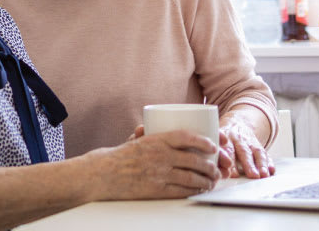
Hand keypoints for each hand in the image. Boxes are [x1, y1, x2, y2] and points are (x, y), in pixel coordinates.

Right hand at [80, 130, 220, 199]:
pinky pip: (182, 191)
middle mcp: (159, 156)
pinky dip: (194, 191)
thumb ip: (147, 135)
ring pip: (191, 177)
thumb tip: (150, 127)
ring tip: (211, 182)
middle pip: (194, 160)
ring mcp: (159, 174)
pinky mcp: (157, 190)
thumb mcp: (135, 141)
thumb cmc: (118, 158)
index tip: (213, 146)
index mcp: (155, 141)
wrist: (102, 175)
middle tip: (216, 169)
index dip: (203, 141)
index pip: (186, 137)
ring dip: (206, 181)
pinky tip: (199, 190)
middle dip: (210, 166)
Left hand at [218, 118, 273, 178]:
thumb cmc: (221, 138)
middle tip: (252, 175)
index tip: (231, 170)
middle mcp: (238, 139)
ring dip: (261, 164)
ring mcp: (250, 142)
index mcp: (225, 137)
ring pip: (256, 152)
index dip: (228, 158)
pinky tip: (271, 170)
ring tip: (263, 175)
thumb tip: (212, 169)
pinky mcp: (259, 146)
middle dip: (248, 164)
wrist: (236, 123)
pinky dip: (269, 162)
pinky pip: (265, 153)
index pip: (227, 148)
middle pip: (243, 152)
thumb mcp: (214, 140)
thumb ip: (213, 153)